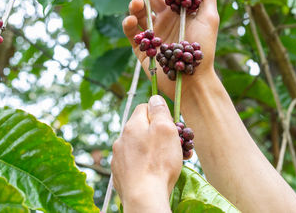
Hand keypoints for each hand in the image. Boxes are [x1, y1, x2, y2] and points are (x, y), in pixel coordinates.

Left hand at [111, 95, 181, 211]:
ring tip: (171, 161)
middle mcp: (122, 139)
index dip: (160, 113)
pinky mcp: (120, 174)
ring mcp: (119, 158)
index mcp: (132, 125)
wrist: (144, 197)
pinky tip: (156, 172)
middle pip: (143, 128)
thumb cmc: (158, 162)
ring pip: (140, 147)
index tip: (171, 125)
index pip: (145, 107)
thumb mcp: (165, 129)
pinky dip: (146, 164)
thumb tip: (154, 98)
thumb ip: (159, 111)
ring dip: (155, 150)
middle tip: (176, 145)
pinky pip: (136, 163)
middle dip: (160, 134)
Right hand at [122, 0, 218, 98]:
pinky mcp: (142, 47)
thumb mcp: (210, 20)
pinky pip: (132, 32)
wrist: (193, 80)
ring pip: (138, 12)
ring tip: (136, 4)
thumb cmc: (204, 50)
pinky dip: (129, 24)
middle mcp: (165, 18)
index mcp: (180, 10)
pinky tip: (132, 20)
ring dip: (134, 4)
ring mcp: (153, 32)